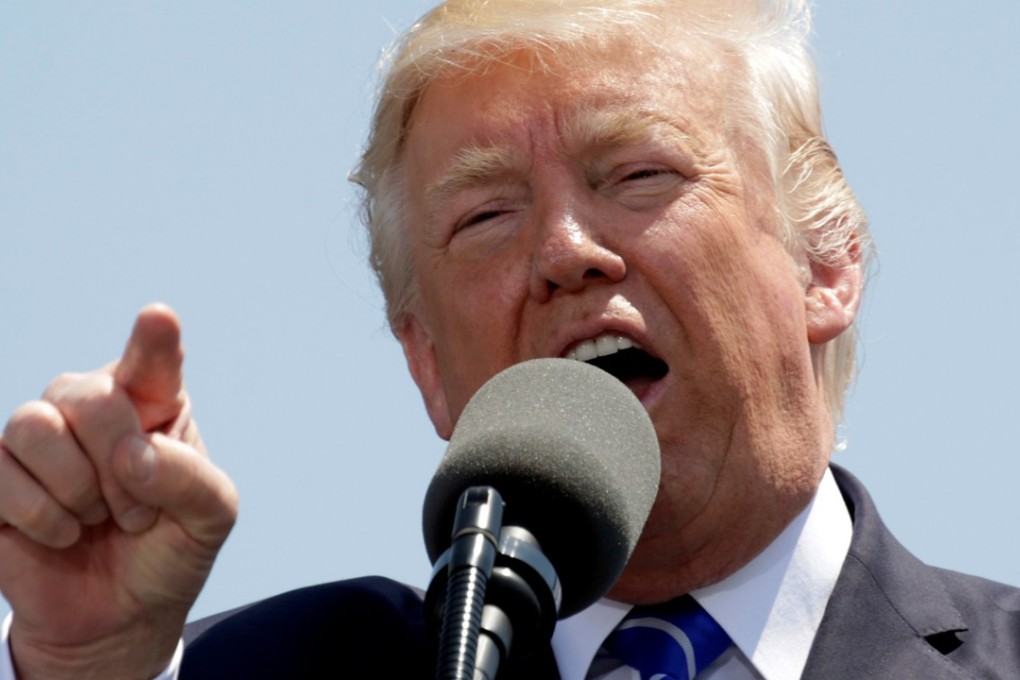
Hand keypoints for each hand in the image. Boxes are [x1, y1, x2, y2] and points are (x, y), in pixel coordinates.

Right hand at [0, 304, 237, 678]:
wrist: (122, 616)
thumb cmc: (171, 549)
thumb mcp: (210, 518)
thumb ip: (189, 479)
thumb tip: (131, 455)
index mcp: (155, 403)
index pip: (153, 359)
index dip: (153, 339)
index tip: (159, 319)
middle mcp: (94, 407)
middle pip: (89, 395)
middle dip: (117, 464)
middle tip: (137, 511)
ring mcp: (42, 440)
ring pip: (34, 424)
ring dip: (77, 488)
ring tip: (99, 519)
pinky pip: (1, 473)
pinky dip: (44, 516)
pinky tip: (65, 534)